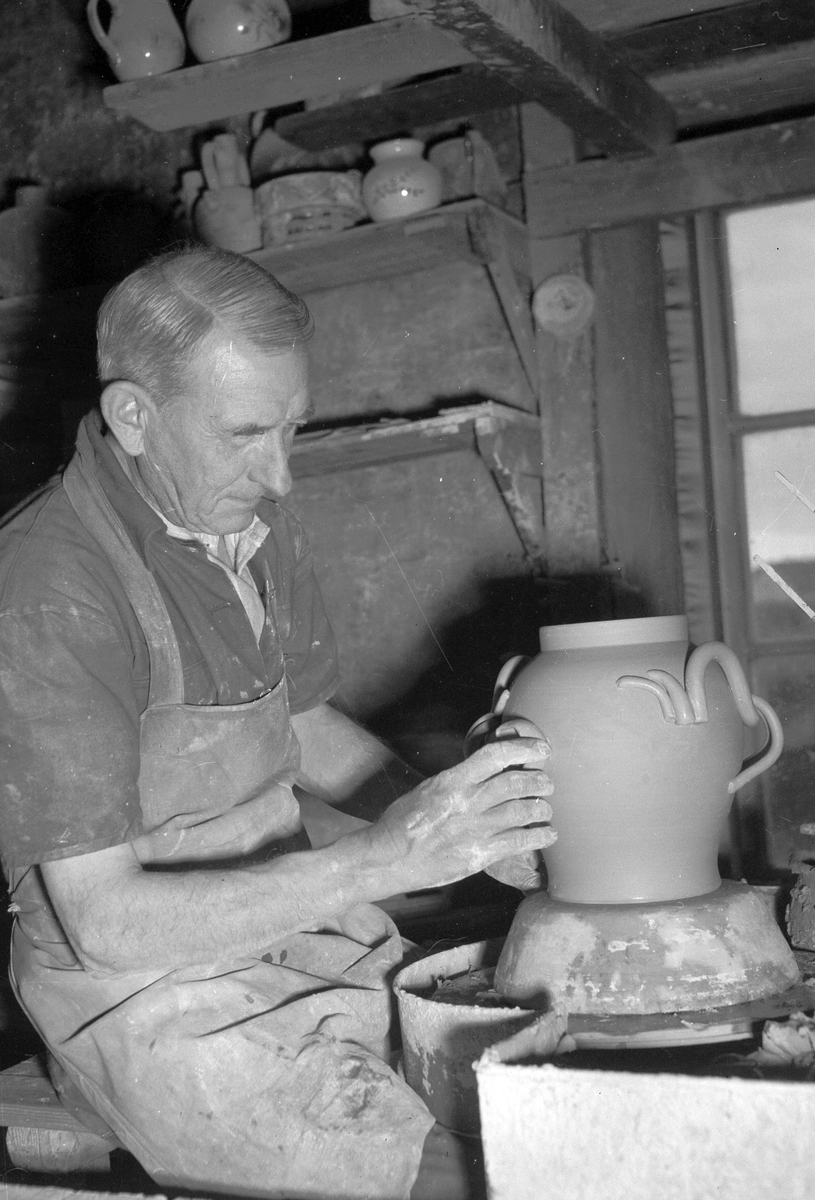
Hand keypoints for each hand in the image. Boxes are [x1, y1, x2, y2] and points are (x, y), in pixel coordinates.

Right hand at [362, 737, 554, 894]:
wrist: (386, 858)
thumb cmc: (401, 822)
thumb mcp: (427, 789)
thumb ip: (457, 780)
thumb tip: (482, 771)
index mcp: (452, 780)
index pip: (496, 755)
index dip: (524, 748)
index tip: (542, 749)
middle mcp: (467, 801)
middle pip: (515, 782)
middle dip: (538, 780)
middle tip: (548, 783)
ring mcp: (474, 829)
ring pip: (522, 810)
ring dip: (541, 808)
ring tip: (546, 808)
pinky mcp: (479, 855)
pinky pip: (518, 842)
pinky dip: (539, 837)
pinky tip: (549, 835)